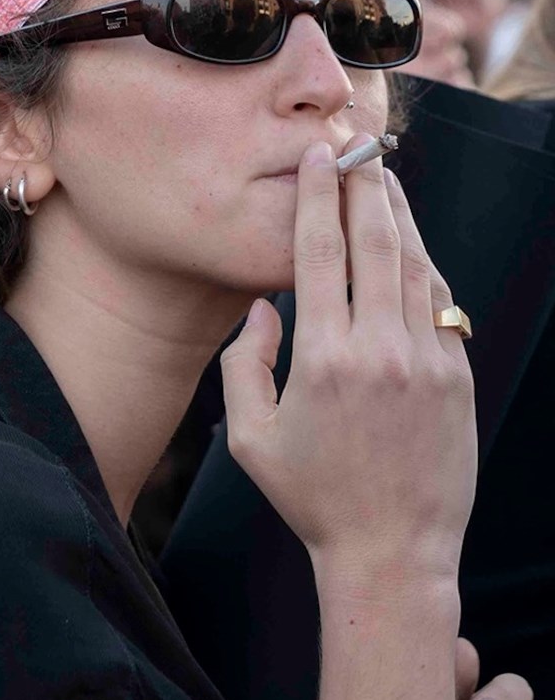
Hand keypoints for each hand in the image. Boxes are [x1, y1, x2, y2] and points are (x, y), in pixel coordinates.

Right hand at [222, 139, 476, 585]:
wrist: (392, 552)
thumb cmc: (311, 497)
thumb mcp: (250, 438)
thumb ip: (243, 366)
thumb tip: (265, 308)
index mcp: (324, 360)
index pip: (320, 255)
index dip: (319, 198)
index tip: (318, 158)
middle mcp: (381, 351)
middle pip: (376, 244)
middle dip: (364, 188)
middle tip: (356, 147)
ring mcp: (427, 362)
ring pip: (416, 267)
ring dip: (399, 217)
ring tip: (382, 181)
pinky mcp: (456, 378)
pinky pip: (440, 305)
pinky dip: (423, 266)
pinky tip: (408, 247)